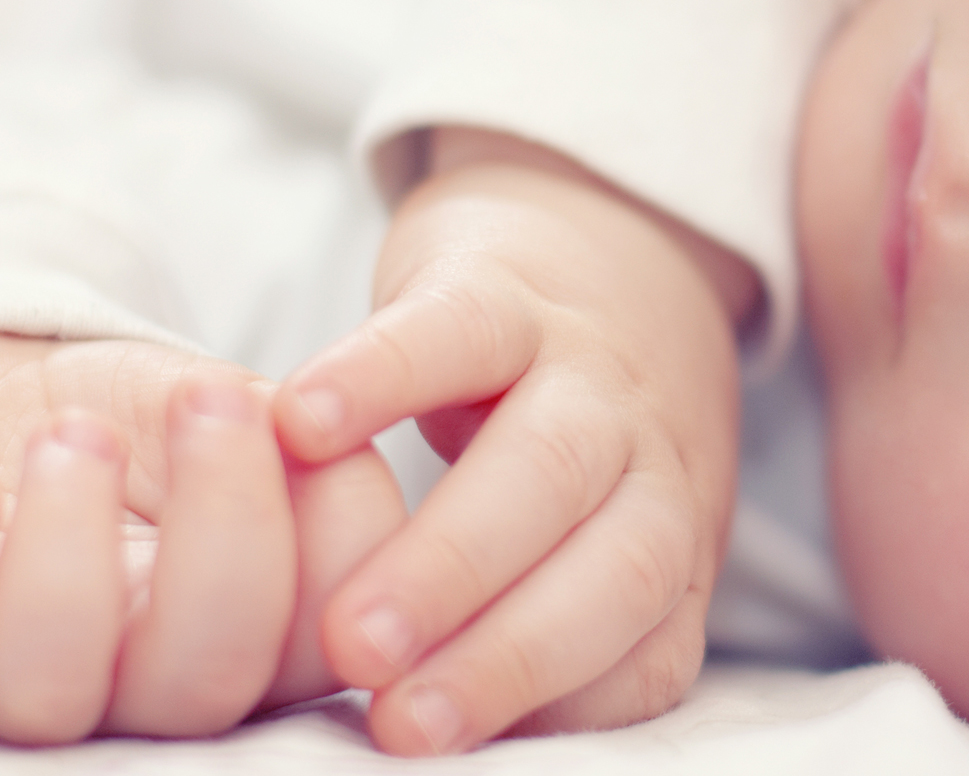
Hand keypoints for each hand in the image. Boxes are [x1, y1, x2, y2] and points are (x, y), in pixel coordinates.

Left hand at [0, 331, 404, 743]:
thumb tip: (364, 501)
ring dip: (66, 546)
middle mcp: (139, 692)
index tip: (308, 421)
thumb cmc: (148, 418)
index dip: (337, 556)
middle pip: (199, 685)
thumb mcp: (257, 415)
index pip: (326, 645)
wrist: (4, 384)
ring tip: (74, 434)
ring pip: (45, 690)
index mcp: (254, 644)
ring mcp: (9, 685)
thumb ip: (330, 460)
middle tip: (211, 399)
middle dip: (221, 534)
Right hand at [274, 129, 753, 754]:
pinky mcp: (506, 285)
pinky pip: (455, 328)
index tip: (450, 750)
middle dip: (508, 657)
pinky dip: (378, 375)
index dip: (561, 709)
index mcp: (670, 547)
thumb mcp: (595, 535)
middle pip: (617, 567)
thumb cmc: (571, 434)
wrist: (603, 242)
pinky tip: (298, 426)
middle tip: (398, 724)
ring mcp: (586, 369)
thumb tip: (435, 736)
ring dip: (450, 560)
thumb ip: (542, 623)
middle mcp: (649, 464)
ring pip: (548, 462)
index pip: (648, 654)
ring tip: (352, 634)